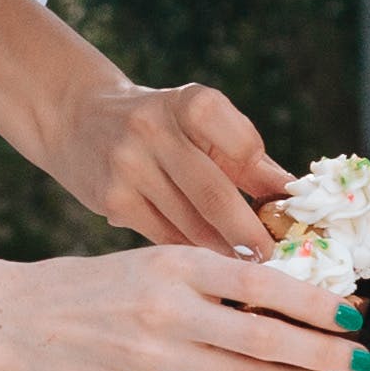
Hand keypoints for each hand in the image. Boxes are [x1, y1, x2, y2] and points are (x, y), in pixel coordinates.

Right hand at [0, 248, 360, 370]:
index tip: (352, 314)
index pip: (261, 285)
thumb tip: (277, 295)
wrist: (18, 318)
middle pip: (264, 337)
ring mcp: (158, 354)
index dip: (313, 304)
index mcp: (175, 264)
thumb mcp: (149, 263)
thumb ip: (206, 281)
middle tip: (363, 359)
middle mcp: (170, 309)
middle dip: (322, 352)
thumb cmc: (90, 286)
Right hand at [45, 79, 286, 255]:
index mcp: (190, 102)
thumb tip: (292, 197)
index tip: (282, 209)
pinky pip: (163, 238)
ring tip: (242, 268)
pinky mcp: (111, 199)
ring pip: (190, 225)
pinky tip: (203, 264)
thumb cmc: (160, 125)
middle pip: (216, 194)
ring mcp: (127, 165)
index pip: (244, 148)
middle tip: (270, 258)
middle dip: (248, 234)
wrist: (77, 117)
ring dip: (222, 253)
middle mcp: (154, 128)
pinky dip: (189, 254)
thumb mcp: (201, 124)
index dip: (265, 182)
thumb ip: (246, 158)